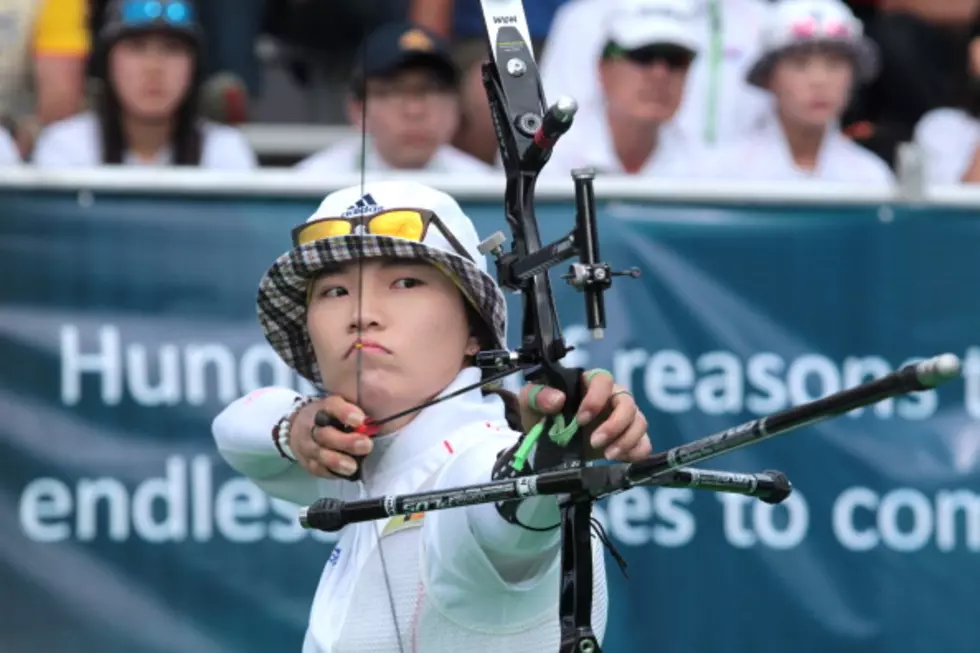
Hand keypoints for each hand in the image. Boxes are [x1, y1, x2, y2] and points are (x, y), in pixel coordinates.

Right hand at [288, 397, 373, 477]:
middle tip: (366, 445)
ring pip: (320, 454)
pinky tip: (345, 473)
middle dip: (346, 442)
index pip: (332, 406)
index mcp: (324, 407)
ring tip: (353, 466)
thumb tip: (377, 413)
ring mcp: (308, 446)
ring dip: (338, 461)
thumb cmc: (331, 417)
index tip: (360, 420)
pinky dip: (332, 472)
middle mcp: (312, 426)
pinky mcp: (308, 463)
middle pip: (325, 434)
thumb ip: (357, 409)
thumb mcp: (341, 405)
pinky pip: (319, 469)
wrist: (301, 427)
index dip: (345, 413)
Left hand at [518, 369, 650, 461]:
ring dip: (626, 440)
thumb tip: (558, 399)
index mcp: (588, 384)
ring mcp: (622, 419)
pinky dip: (636, 451)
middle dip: (614, 424)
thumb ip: (537, 396)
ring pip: (639, 422)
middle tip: (594, 442)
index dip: (596, 398)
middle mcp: (610, 398)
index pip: (603, 380)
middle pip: (627, 402)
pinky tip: (619, 458)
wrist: (545, 443)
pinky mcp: (628, 439)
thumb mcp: (530, 403)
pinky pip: (644, 443)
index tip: (581, 419)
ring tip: (607, 454)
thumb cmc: (542, 415)